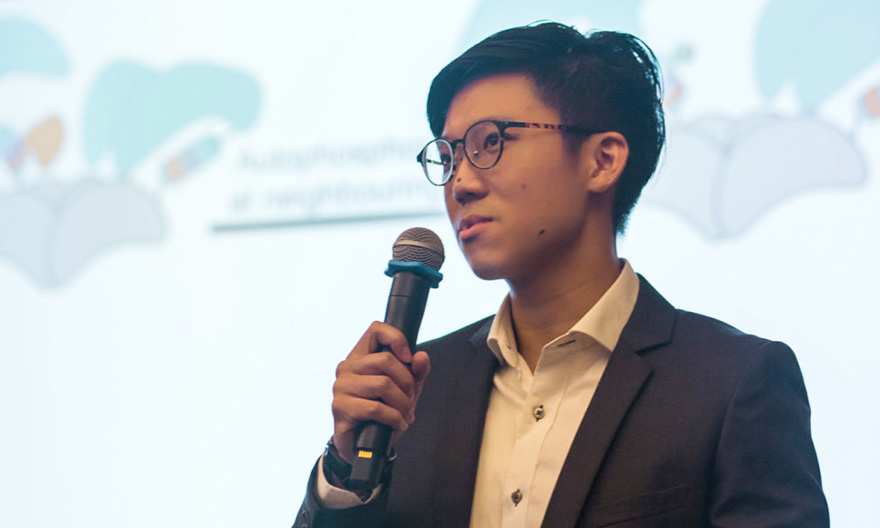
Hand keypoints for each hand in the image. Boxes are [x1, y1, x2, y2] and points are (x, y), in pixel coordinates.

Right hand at [331, 321, 430, 462]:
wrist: (364, 446)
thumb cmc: (383, 414)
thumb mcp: (405, 391)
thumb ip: (415, 373)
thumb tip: (421, 357)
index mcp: (361, 357)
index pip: (376, 330)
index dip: (396, 338)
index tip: (408, 358)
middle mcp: (347, 368)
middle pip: (385, 360)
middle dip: (407, 382)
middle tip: (410, 399)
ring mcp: (341, 387)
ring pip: (383, 384)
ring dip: (402, 403)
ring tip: (405, 415)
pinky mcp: (340, 408)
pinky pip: (376, 408)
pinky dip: (394, 418)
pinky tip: (398, 425)